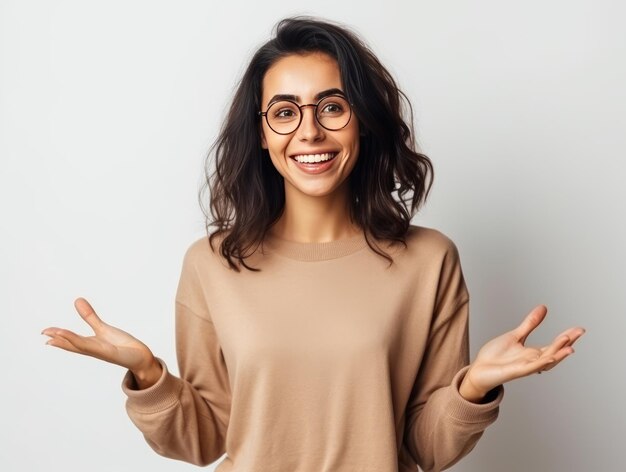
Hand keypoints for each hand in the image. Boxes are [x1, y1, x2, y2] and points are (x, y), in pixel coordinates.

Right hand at [42, 297, 161, 387]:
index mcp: (90, 344)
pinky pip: (94, 346)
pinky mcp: (109, 353)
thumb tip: (77, 300)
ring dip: (67, 340)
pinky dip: (85, 342)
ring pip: (81, 345)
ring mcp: (101, 352)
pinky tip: (80, 338)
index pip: (71, 340)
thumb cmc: (121, 345)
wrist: (140, 357)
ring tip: (53, 334)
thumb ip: (90, 317)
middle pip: (72, 344)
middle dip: (58, 339)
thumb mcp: (103, 328)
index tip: (45, 331)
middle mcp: (94, 349)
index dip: (58, 336)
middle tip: (44, 333)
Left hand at [459, 305, 585, 401]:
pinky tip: (551, 357)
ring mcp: (525, 367)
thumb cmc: (496, 356)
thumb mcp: (515, 335)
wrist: (479, 369)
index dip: (567, 338)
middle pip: (554, 352)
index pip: (554, 345)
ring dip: (558, 354)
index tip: (579, 329)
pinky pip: (531, 368)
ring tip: (570, 346)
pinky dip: (541, 363)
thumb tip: (544, 308)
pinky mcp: (516, 371)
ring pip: (545, 361)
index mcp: (533, 353)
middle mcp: (532, 361)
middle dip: (567, 343)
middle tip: (579, 332)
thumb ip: (530, 324)